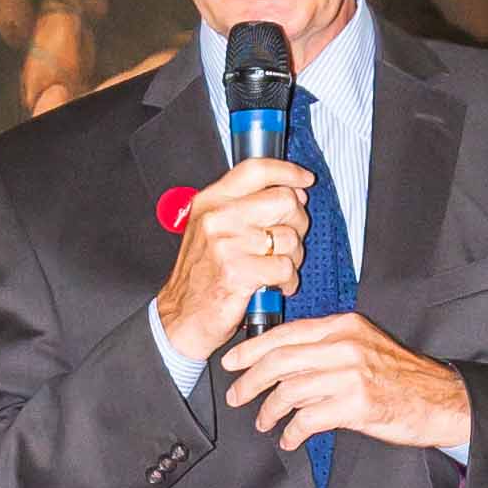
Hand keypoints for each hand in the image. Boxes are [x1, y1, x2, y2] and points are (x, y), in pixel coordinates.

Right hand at [153, 155, 312, 371]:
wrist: (182, 318)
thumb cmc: (202, 275)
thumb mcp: (212, 230)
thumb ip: (246, 206)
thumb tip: (293, 192)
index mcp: (210, 201)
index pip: (256, 170)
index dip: (288, 172)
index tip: (305, 180)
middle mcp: (217, 218)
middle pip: (283, 200)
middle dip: (298, 222)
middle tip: (288, 241)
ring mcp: (226, 245)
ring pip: (290, 237)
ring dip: (294, 257)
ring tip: (277, 268)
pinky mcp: (238, 273)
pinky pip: (286, 267)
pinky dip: (288, 280)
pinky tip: (277, 285)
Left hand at [220, 309, 471, 457]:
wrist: (441, 399)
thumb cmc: (402, 377)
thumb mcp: (365, 345)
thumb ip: (328, 346)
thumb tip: (283, 360)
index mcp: (344, 326)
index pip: (286, 333)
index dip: (252, 349)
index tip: (233, 362)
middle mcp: (345, 346)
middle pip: (280, 361)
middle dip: (250, 381)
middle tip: (237, 396)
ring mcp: (350, 376)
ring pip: (290, 391)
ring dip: (269, 411)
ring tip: (265, 422)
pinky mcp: (356, 405)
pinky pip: (308, 420)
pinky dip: (292, 432)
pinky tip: (290, 438)